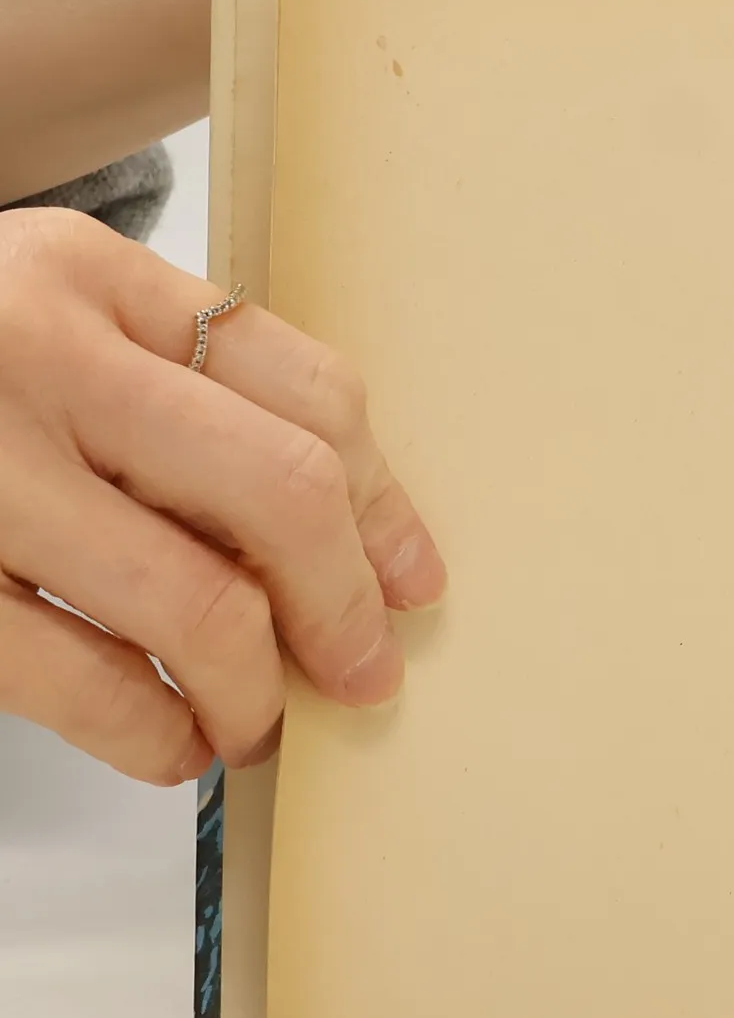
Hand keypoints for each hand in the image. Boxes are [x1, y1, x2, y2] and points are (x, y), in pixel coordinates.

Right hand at [0, 210, 444, 783]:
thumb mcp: (47, 326)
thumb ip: (178, 398)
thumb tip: (361, 547)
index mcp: (90, 275)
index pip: (309, 387)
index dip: (384, 504)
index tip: (411, 581)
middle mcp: (31, 353)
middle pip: (282, 490)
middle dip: (346, 606)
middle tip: (361, 672)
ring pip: (197, 602)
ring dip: (257, 691)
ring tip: (256, 722)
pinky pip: (80, 681)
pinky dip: (155, 734)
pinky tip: (171, 742)